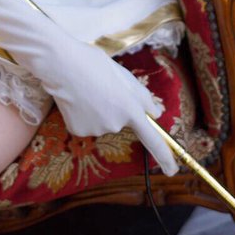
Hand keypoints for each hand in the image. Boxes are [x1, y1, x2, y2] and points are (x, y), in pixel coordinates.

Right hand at [28, 31, 177, 174]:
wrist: (62, 65)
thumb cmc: (94, 64)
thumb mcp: (125, 76)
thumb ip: (143, 97)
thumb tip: (155, 114)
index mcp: (131, 109)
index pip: (153, 139)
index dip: (165, 156)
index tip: (172, 170)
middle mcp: (116, 124)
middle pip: (121, 122)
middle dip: (115, 109)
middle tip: (102, 88)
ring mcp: (97, 129)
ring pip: (102, 123)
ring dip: (97, 111)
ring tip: (86, 91)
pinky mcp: (79, 131)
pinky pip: (86, 125)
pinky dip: (82, 115)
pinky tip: (76, 100)